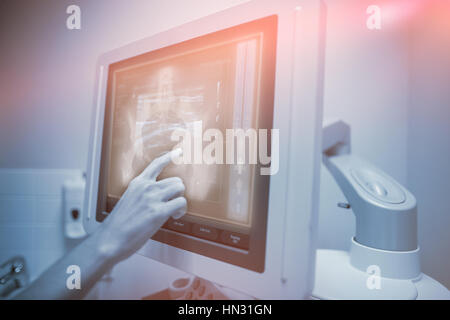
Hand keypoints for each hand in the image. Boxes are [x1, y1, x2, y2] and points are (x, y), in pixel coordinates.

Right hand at [95, 149, 185, 263]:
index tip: (179, 151)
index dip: (169, 156)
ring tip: (174, 211)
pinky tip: (175, 216)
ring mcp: (152, 198)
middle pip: (175, 180)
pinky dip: (181, 210)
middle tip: (172, 204)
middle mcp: (146, 188)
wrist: (109, 240)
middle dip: (177, 193)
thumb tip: (158, 199)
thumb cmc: (117, 226)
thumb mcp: (128, 201)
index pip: (156, 164)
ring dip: (180, 200)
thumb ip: (143, 196)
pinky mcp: (158, 211)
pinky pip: (181, 203)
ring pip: (180, 189)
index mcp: (137, 184)